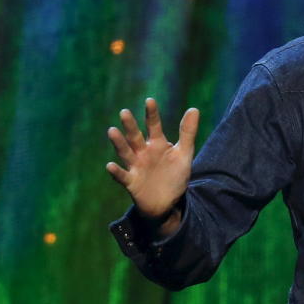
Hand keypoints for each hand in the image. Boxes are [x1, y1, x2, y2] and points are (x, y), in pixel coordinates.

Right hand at [106, 98, 199, 225]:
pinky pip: (123, 176)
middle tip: (124, 112)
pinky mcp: (132, 183)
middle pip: (135, 137)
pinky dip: (116, 172)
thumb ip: (187, 132)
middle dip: (130, 125)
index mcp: (157, 144)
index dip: (152, 114)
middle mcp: (143, 153)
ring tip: (112, 131)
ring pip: (125, 153)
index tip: (150, 100)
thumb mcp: (184, 154)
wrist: (168, 202)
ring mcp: (136, 167)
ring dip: (119, 143)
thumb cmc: (174, 176)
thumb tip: (194, 108)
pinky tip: (110, 165)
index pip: (153, 126)